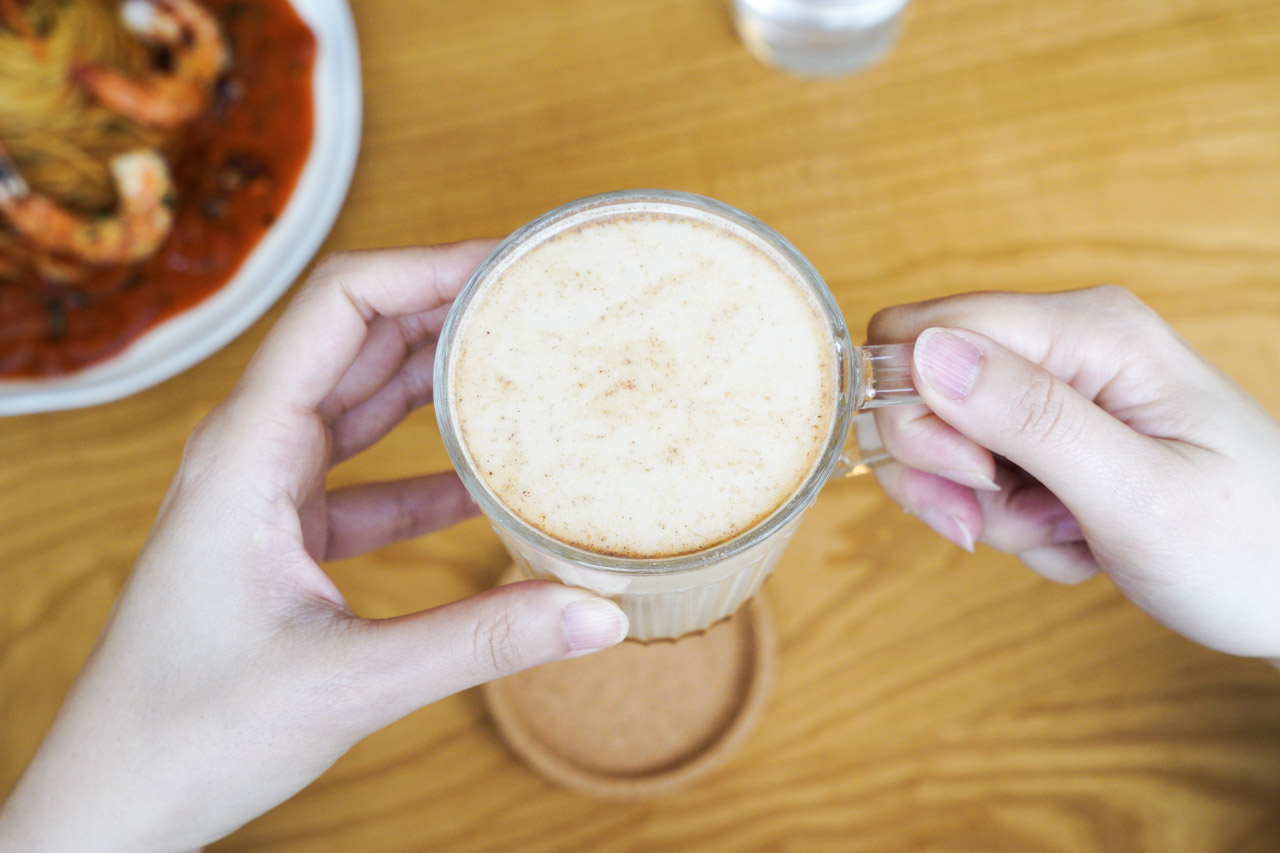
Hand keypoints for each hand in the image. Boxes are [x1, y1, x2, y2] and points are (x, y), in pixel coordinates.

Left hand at [0, 245, 628, 851]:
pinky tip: (484, 481)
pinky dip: (423, 468)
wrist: (115, 800)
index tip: (509, 264)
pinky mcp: (281, 535)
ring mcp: (263, 491)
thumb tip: (600, 612)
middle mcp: (250, 452)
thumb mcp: (351, 682)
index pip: (340, 307)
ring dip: (436, 378)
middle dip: (444, 307)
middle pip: (356, 337)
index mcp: (247, 452)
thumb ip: (481, 642)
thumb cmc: (192, 732)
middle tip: (537, 301)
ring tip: (523, 361)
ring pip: (360, 401)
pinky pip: (364, 477)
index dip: (426, 266)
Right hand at [866, 286, 1279, 660]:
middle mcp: (1066, 345)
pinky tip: (1076, 538)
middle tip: (1012, 517)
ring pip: (945, 442)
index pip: (926, 332)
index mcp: (1090, 332)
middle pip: (919, 386)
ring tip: (1066, 533)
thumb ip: (1028, 418)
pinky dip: (1012, 522)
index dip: (917, 411)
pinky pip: (982, 476)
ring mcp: (1059, 390)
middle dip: (946, 470)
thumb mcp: (1137, 493)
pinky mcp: (1054, 434)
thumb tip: (924, 352)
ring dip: (986, 508)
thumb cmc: (1250, 547)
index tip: (973, 478)